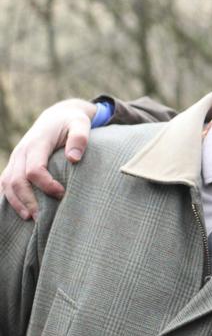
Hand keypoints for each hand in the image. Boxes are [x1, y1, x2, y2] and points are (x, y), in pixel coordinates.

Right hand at [0, 98, 96, 219]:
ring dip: (16, 202)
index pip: (34, 169)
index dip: (46, 185)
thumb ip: (79, 138)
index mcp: (37, 142)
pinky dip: (10, 197)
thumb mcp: (80, 124)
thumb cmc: (71, 122)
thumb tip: (73, 159)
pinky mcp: (15, 164)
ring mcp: (16, 158)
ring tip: (30, 218)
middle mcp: (22, 151)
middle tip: (42, 218)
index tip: (62, 193)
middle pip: (17, 180)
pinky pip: (6, 182)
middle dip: (28, 200)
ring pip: (7, 183)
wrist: (56, 117)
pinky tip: (21, 211)